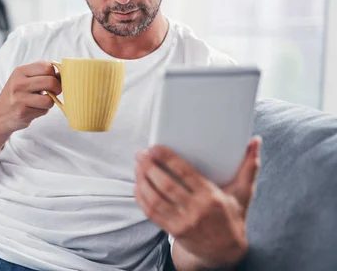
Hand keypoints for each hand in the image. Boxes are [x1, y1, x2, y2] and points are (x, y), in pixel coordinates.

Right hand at [0, 61, 60, 136]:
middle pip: (50, 81)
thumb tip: (62, 74)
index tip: (53, 80)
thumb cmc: (16, 96)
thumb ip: (42, 75)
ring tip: (41, 102)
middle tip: (54, 92)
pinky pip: (44, 110)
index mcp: (20, 71)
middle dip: (57, 88)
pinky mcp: (22, 111)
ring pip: (49, 99)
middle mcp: (19, 83)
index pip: (46, 66)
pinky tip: (34, 110)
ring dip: (50, 102)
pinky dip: (43, 111)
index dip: (54, 74)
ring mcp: (20, 98)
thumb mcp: (24, 80)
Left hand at [134, 137, 261, 269]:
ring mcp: (183, 222)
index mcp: (212, 197)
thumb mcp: (243, 192)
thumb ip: (248, 166)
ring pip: (155, 199)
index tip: (156, 147)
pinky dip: (142, 198)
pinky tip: (138, 185)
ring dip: (142, 181)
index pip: (186, 174)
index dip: (168, 159)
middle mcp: (196, 210)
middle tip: (142, 154)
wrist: (225, 252)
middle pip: (166, 186)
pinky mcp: (173, 230)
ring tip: (138, 165)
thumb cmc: (233, 216)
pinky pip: (152, 213)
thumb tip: (256, 140)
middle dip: (150, 168)